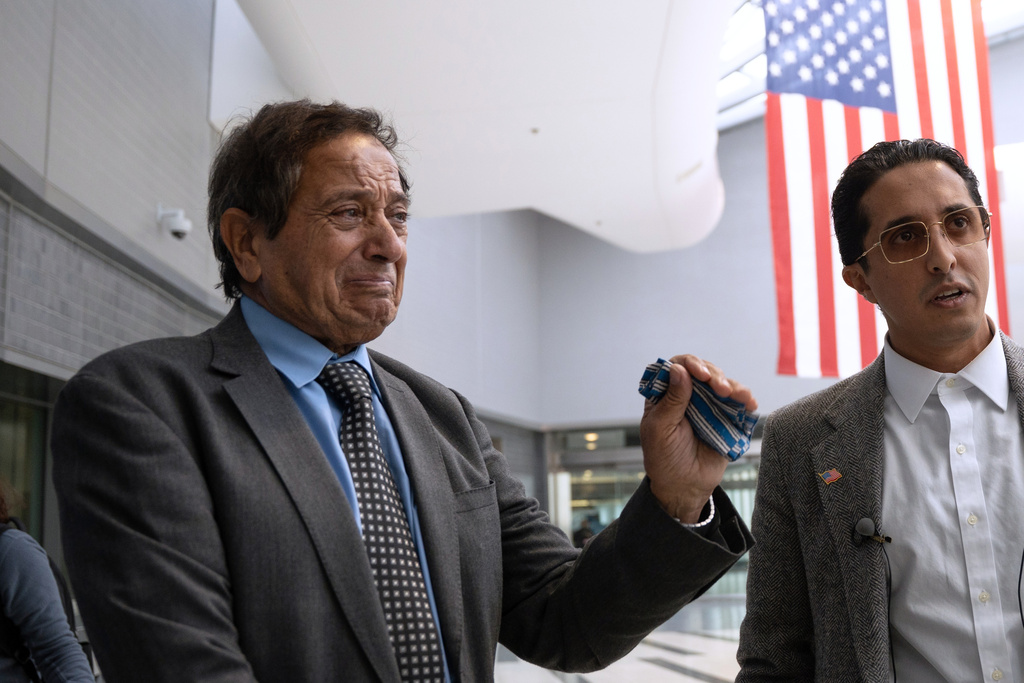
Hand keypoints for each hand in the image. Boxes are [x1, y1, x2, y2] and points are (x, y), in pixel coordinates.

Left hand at [640, 355, 756, 522]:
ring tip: (737, 396)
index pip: (677, 366)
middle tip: (720, 388)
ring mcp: (708, 406)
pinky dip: (746, 399)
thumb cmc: (665, 459)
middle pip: (703, 370)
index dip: (689, 364)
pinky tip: (749, 403)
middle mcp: (688, 396)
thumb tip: (678, 369)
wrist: (685, 488)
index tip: (700, 374)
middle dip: (714, 375)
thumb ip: (671, 400)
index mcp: (665, 396)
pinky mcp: (726, 418)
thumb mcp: (661, 430)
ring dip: (733, 385)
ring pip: (724, 383)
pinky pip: (738, 403)